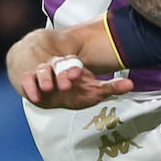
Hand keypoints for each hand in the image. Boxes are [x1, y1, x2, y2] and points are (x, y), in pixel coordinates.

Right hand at [16, 55, 134, 109]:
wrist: (51, 96)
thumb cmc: (76, 92)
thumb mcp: (94, 91)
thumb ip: (111, 87)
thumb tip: (131, 84)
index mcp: (72, 66)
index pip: (73, 63)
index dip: (75, 68)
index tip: (78, 74)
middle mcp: (56, 67)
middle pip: (58, 65)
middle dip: (62, 73)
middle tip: (67, 83)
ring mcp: (42, 75)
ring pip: (42, 71)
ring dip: (45, 78)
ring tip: (49, 88)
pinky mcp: (30, 84)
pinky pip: (28, 83)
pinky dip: (30, 88)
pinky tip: (35, 97)